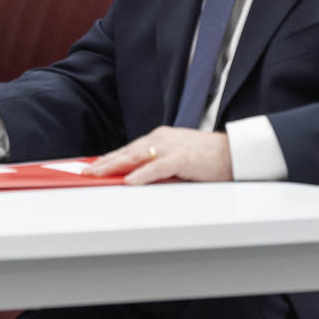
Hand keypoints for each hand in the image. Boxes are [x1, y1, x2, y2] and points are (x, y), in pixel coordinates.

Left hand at [84, 126, 232, 183]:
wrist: (233, 153)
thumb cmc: (206, 157)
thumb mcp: (176, 157)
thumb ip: (156, 163)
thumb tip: (134, 177)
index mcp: (159, 138)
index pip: (127, 149)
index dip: (108, 158)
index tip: (92, 167)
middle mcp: (161, 139)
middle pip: (126, 152)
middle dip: (104, 163)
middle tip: (86, 172)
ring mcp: (170, 147)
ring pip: (136, 157)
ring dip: (114, 166)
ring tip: (97, 175)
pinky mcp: (182, 158)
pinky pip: (157, 168)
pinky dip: (142, 174)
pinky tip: (129, 181)